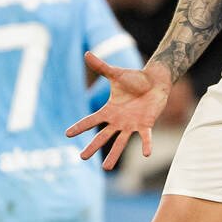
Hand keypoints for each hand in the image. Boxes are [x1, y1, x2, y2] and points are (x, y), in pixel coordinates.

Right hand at [66, 52, 170, 169]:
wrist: (154, 81)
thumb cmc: (135, 78)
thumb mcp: (116, 74)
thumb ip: (101, 66)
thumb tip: (86, 53)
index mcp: (109, 110)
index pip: (91, 120)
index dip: (79, 127)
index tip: (67, 134)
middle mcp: (118, 121)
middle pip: (102, 136)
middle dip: (92, 147)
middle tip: (82, 158)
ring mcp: (131, 124)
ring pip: (120, 142)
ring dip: (113, 155)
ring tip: (106, 168)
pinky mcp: (146, 124)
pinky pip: (145, 137)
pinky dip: (146, 145)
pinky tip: (146, 154)